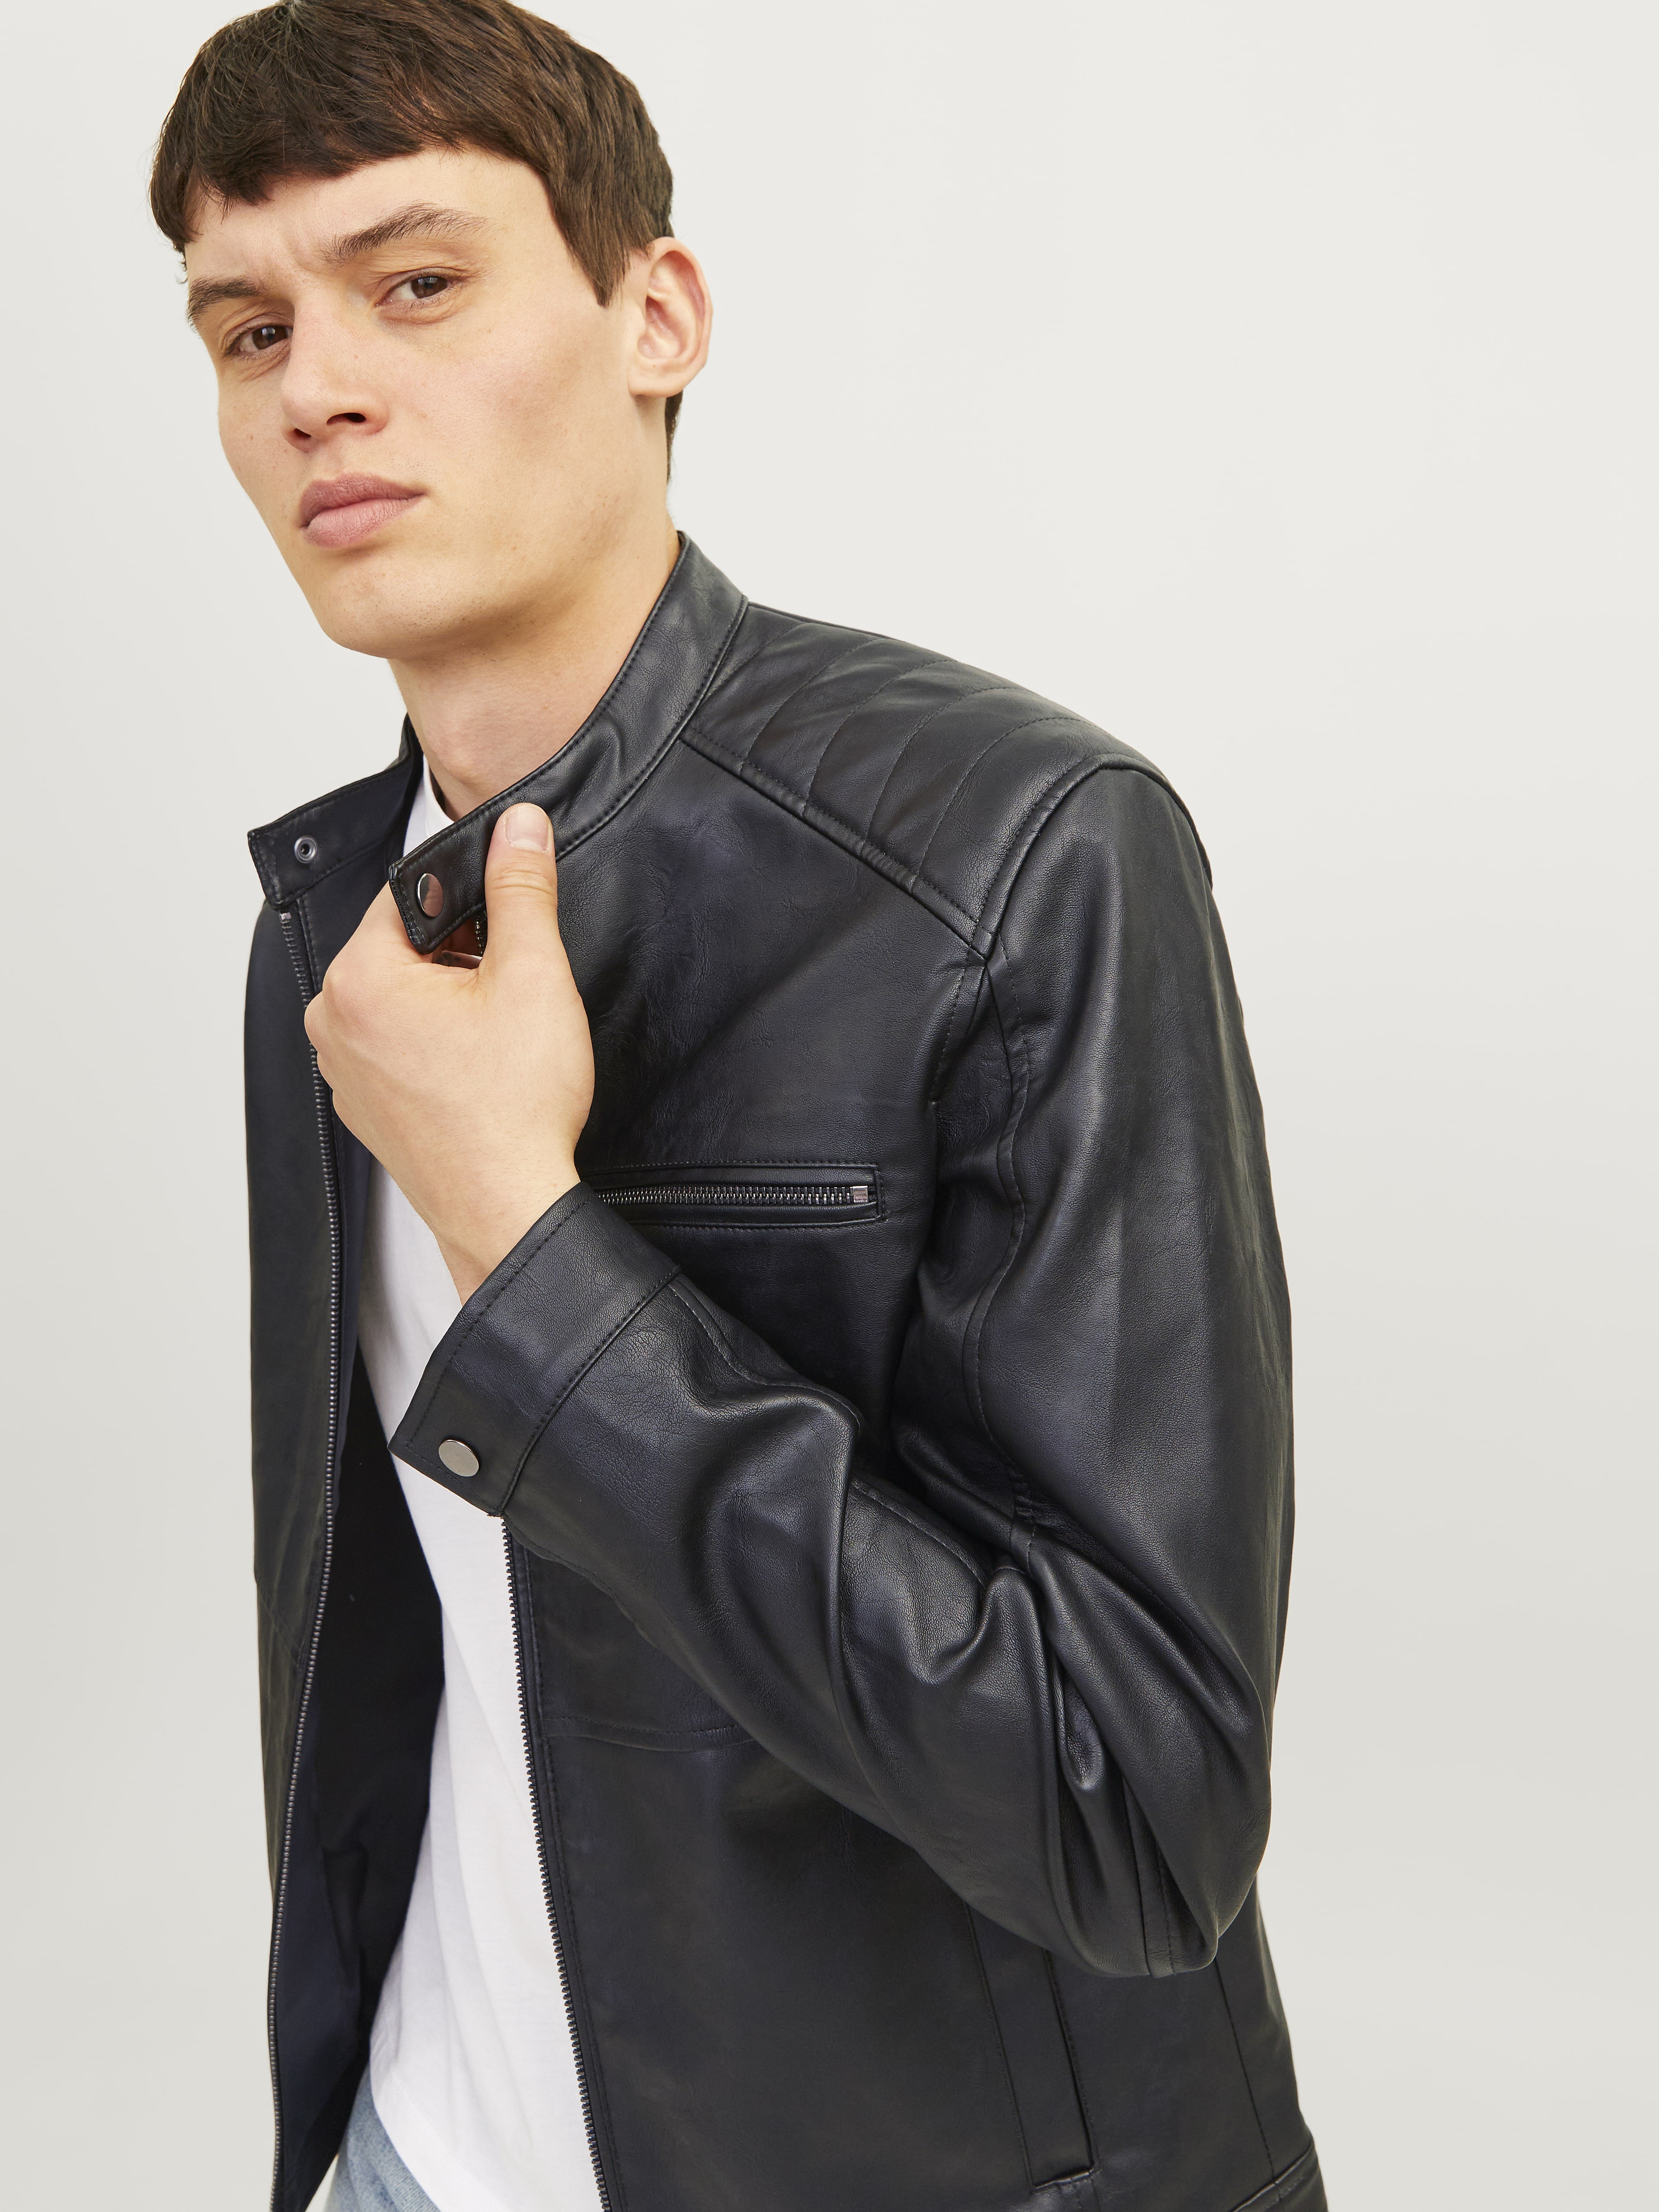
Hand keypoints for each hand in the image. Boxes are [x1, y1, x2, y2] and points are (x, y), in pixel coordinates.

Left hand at [305, 803, 593, 1299]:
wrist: (509, 1209)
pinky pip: (398, 1046)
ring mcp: (344, 1070)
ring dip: (450, 1000)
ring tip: (498, 1038)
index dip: (468, 901)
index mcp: (358, 979)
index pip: (408, 896)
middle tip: (510, 993)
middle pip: (403, 948)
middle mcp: (333, 1023)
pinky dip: (437, 1046)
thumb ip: (522, 889)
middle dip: (460, 955)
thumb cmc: (513, 1110)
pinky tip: (480, 1071)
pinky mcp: (365, 1106)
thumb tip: (518, 828)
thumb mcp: (533, 976)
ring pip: (401, 998)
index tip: (507, 926)